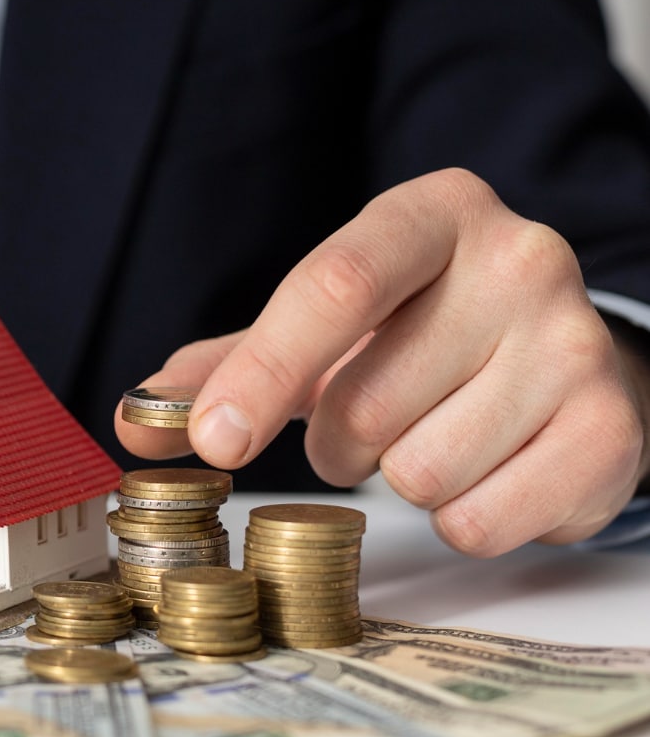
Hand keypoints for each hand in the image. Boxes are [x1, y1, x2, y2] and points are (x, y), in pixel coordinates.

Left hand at [116, 168, 649, 555]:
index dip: (260, 373)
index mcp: (432, 215)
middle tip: (371, 423)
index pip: (332, 287)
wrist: (566, 362)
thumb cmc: (421, 339)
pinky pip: (480, 521)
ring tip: (437, 436)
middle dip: (339, 443)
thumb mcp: (325, 330)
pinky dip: (461, 519)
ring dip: (400, 480)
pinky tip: (488, 470)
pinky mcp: (610, 430)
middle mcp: (519, 259)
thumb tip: (134, 419)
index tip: (212, 442)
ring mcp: (575, 342)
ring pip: (418, 473)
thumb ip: (225, 367)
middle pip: (362, 405)